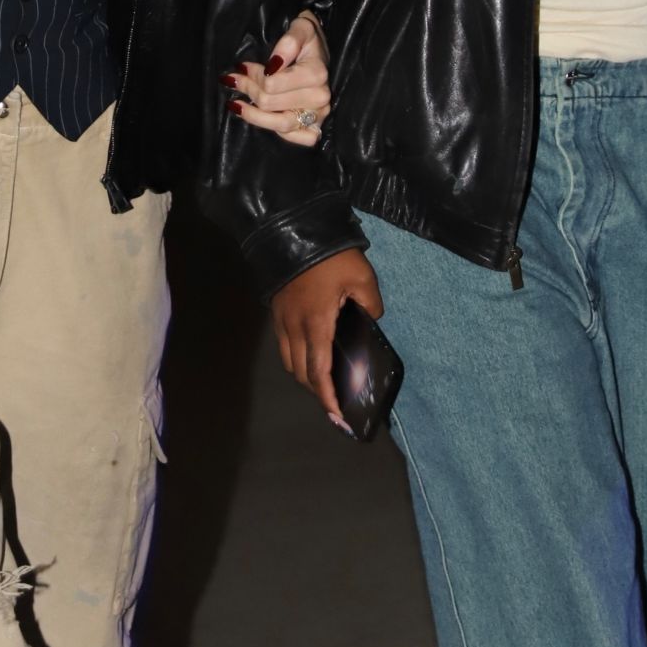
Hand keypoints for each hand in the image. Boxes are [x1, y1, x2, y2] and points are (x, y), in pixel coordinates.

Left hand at [221, 11, 330, 149]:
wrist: (318, 50)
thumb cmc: (307, 39)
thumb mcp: (300, 28)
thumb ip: (288, 42)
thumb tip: (273, 65)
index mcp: (316, 74)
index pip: (271, 84)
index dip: (253, 75)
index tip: (242, 66)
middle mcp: (320, 97)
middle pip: (269, 103)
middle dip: (248, 89)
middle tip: (234, 79)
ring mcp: (319, 115)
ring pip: (279, 124)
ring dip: (252, 114)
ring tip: (236, 104)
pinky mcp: (315, 126)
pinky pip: (294, 138)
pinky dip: (275, 130)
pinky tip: (261, 117)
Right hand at [270, 249, 383, 421]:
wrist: (293, 230)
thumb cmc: (331, 257)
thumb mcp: (363, 278)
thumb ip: (371, 305)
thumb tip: (370, 319)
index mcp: (317, 325)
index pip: (318, 373)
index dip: (327, 398)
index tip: (336, 416)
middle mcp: (294, 328)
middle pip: (301, 373)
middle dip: (316, 390)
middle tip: (335, 398)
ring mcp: (282, 319)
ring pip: (289, 360)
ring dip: (304, 374)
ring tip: (322, 378)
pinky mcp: (276, 309)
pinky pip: (284, 344)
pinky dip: (296, 356)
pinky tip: (310, 351)